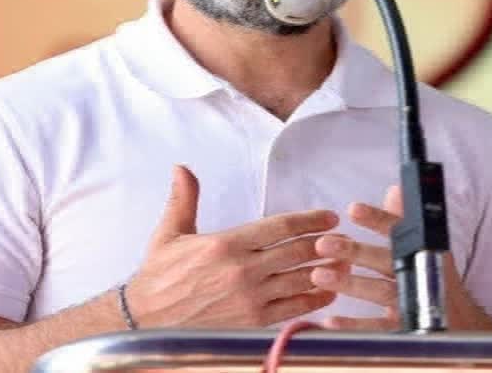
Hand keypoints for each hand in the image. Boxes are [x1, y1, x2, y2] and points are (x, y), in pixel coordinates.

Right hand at [123, 165, 337, 327]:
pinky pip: (292, 309)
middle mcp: (242, 270)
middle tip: (343, 237)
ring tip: (346, 262)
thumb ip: (183, 199)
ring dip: (326, 271)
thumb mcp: (168, 233)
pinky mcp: (251, 322)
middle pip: (296, 251)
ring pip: (299, 279)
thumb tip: (182, 168)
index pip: (279, 226)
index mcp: (225, 243)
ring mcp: (249, 298)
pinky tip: (328, 293)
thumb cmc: (158, 277)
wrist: (145, 321)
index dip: (309, 220)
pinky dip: (314, 300)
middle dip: (324, 243)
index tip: (329, 217)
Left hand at [311, 185, 491, 330]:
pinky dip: (354, 325)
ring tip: (319, 275)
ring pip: (380, 291)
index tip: (352, 209)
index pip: (398, 229)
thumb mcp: (428, 246)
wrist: (462, 322)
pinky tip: (330, 320)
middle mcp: (419, 274)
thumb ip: (406, 219)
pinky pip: (379, 329)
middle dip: (355, 251)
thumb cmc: (437, 279)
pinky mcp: (406, 329)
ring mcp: (413, 303)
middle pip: (386, 260)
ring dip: (350, 283)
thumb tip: (394, 189)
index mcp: (422, 250)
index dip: (376, 218)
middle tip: (324, 243)